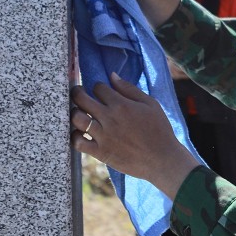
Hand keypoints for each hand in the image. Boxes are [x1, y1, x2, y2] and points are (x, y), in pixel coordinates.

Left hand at [72, 73, 199, 194]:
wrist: (162, 159)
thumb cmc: (159, 129)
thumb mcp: (150, 104)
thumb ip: (129, 89)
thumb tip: (112, 76)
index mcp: (121, 104)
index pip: (98, 87)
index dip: (98, 87)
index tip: (100, 92)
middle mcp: (109, 118)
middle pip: (81, 99)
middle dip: (77, 92)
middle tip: (78, 93)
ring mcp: (103, 136)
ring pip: (76, 118)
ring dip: (74, 113)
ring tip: (78, 113)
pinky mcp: (100, 152)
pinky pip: (78, 142)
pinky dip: (75, 136)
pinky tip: (80, 133)